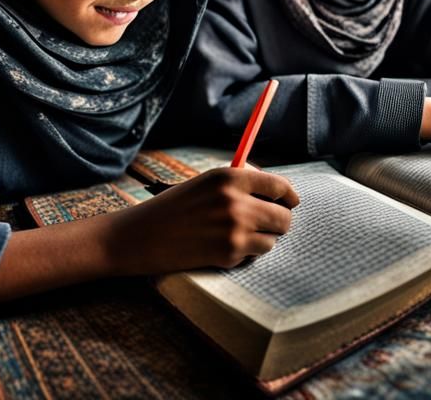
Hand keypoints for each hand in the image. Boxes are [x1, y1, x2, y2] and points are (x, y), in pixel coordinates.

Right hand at [104, 166, 299, 274]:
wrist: (139, 236)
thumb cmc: (174, 207)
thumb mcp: (207, 183)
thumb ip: (241, 184)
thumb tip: (278, 192)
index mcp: (231, 176)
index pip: (279, 186)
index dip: (289, 196)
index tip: (291, 202)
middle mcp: (236, 200)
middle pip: (283, 216)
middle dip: (279, 222)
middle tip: (268, 225)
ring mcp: (234, 229)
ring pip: (273, 238)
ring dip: (262, 239)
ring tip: (239, 236)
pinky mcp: (228, 254)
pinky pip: (254, 254)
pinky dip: (246, 254)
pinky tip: (223, 248)